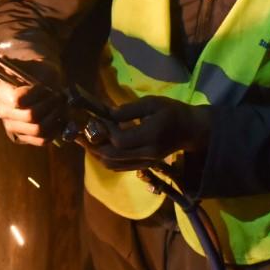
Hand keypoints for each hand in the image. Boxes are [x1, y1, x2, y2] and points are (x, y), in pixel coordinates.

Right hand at [0, 64, 65, 145]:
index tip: (45, 87)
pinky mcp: (24, 137)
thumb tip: (3, 59)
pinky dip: (54, 131)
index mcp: (2, 93)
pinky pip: (41, 141)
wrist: (36, 85)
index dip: (37, 94)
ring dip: (54, 118)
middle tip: (58, 97)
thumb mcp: (30, 64)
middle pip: (31, 116)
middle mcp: (4, 112)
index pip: (18, 100)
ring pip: (38, 130)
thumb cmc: (34, 73)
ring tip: (60, 107)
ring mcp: (13, 127)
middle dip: (50, 105)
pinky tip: (57, 119)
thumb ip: (18, 65)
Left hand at [85, 96, 210, 171]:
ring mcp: (145, 163)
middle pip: (112, 157)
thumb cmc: (172, 112)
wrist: (190, 130)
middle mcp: (147, 154)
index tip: (97, 118)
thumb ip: (129, 109)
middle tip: (79, 132)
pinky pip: (118, 166)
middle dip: (92, 145)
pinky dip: (105, 158)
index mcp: (151, 136)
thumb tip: (106, 114)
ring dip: (95, 154)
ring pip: (112, 165)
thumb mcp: (153, 103)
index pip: (121, 140)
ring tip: (84, 139)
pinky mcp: (143, 165)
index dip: (105, 131)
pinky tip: (98, 146)